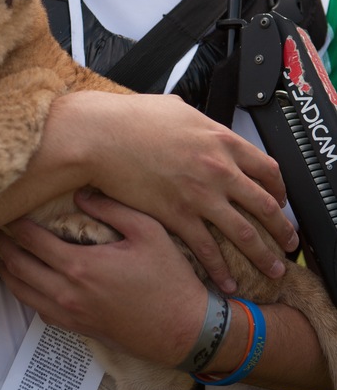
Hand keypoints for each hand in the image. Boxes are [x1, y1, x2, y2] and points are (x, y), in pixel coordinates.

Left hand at [0, 195, 208, 366]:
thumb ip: (111, 208)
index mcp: (80, 266)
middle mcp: (68, 292)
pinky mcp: (79, 328)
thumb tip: (80, 193)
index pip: (32, 241)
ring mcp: (71, 314)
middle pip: (19, 268)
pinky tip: (23, 285)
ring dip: (5, 274)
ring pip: (24, 293)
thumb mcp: (147, 231)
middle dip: (1, 248)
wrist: (184, 330)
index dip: (13, 225)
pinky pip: (40, 311)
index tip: (4, 211)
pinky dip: (24, 295)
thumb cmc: (170, 279)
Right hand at [46, 92, 295, 293]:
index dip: (279, 189)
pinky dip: (221, 268)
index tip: (280, 200)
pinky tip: (228, 280)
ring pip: (245, 232)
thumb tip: (200, 125)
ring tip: (272, 269)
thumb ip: (197, 122)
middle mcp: (219, 168)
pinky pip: (208, 248)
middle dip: (282, 228)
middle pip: (265, 205)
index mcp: (221, 140)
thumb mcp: (175, 109)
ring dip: (263, 255)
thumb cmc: (130, 119)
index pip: (267, 169)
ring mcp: (200, 195)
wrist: (100, 136)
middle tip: (289, 242)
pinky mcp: (177, 215)